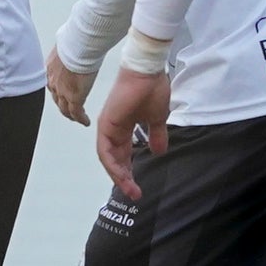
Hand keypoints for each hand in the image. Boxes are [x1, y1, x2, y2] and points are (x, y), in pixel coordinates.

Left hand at [45, 44, 95, 124]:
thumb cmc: (74, 40)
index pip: (52, 84)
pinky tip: (85, 121)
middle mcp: (53, 82)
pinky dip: (81, 119)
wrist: (79, 46)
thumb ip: (66, 49)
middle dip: (62, 105)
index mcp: (50, 69)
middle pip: (57, 99)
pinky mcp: (75, 98)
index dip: (57, 91)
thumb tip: (70, 43)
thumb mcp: (65, 45)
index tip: (61, 93)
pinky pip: (77, 113)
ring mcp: (63, 92)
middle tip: (68, 110)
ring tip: (76, 118)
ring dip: (70, 114)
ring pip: (65, 109)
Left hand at [93, 67, 170, 198]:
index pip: (124, 155)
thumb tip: (159, 152)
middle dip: (124, 178)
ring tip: (130, 189)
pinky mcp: (106, 124)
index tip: (139, 187)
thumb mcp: (157, 118)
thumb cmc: (152, 89)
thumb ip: (156, 135)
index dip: (130, 171)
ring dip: (119, 175)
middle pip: (115, 160)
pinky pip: (105, 151)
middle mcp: (113, 129)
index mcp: (124, 128)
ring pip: (109, 158)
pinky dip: (112, 165)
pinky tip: (122, 175)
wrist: (147, 72)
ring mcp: (108, 127)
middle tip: (135, 194)